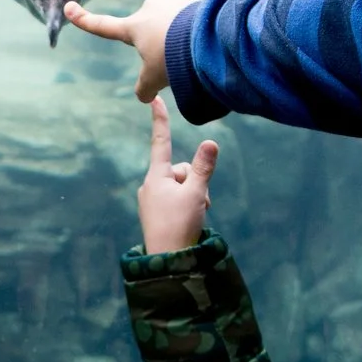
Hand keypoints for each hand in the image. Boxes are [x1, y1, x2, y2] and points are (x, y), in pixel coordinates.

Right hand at [66, 0, 199, 102]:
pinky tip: (208, 41)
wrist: (210, 36)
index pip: (104, 26)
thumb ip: (145, 88)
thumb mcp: (156, 78)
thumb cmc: (176, 58)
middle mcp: (151, 8)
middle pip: (150, 30)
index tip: (69, 8)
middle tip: (175, 60)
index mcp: (135, 27)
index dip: (85, 20)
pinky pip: (195, 17)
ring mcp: (174, 1)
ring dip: (182, 36)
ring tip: (196, 52)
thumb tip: (144, 97)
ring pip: (175, 23)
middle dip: (160, 43)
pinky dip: (199, 29)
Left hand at [138, 98, 218, 254]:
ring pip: (181, 186)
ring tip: (193, 215)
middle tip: (199, 203)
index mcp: (156, 176)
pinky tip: (188, 221)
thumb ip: (204, 168)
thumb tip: (210, 142)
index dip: (160, 119)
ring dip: (193, 196)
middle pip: (181, 170)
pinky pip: (176, 200)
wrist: (168, 261)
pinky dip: (186, 206)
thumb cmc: (179, 226)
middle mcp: (150, 185)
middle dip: (195, 182)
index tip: (154, 99)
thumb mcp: (197, 194)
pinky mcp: (155, 213)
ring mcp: (151, 200)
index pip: (161, 141)